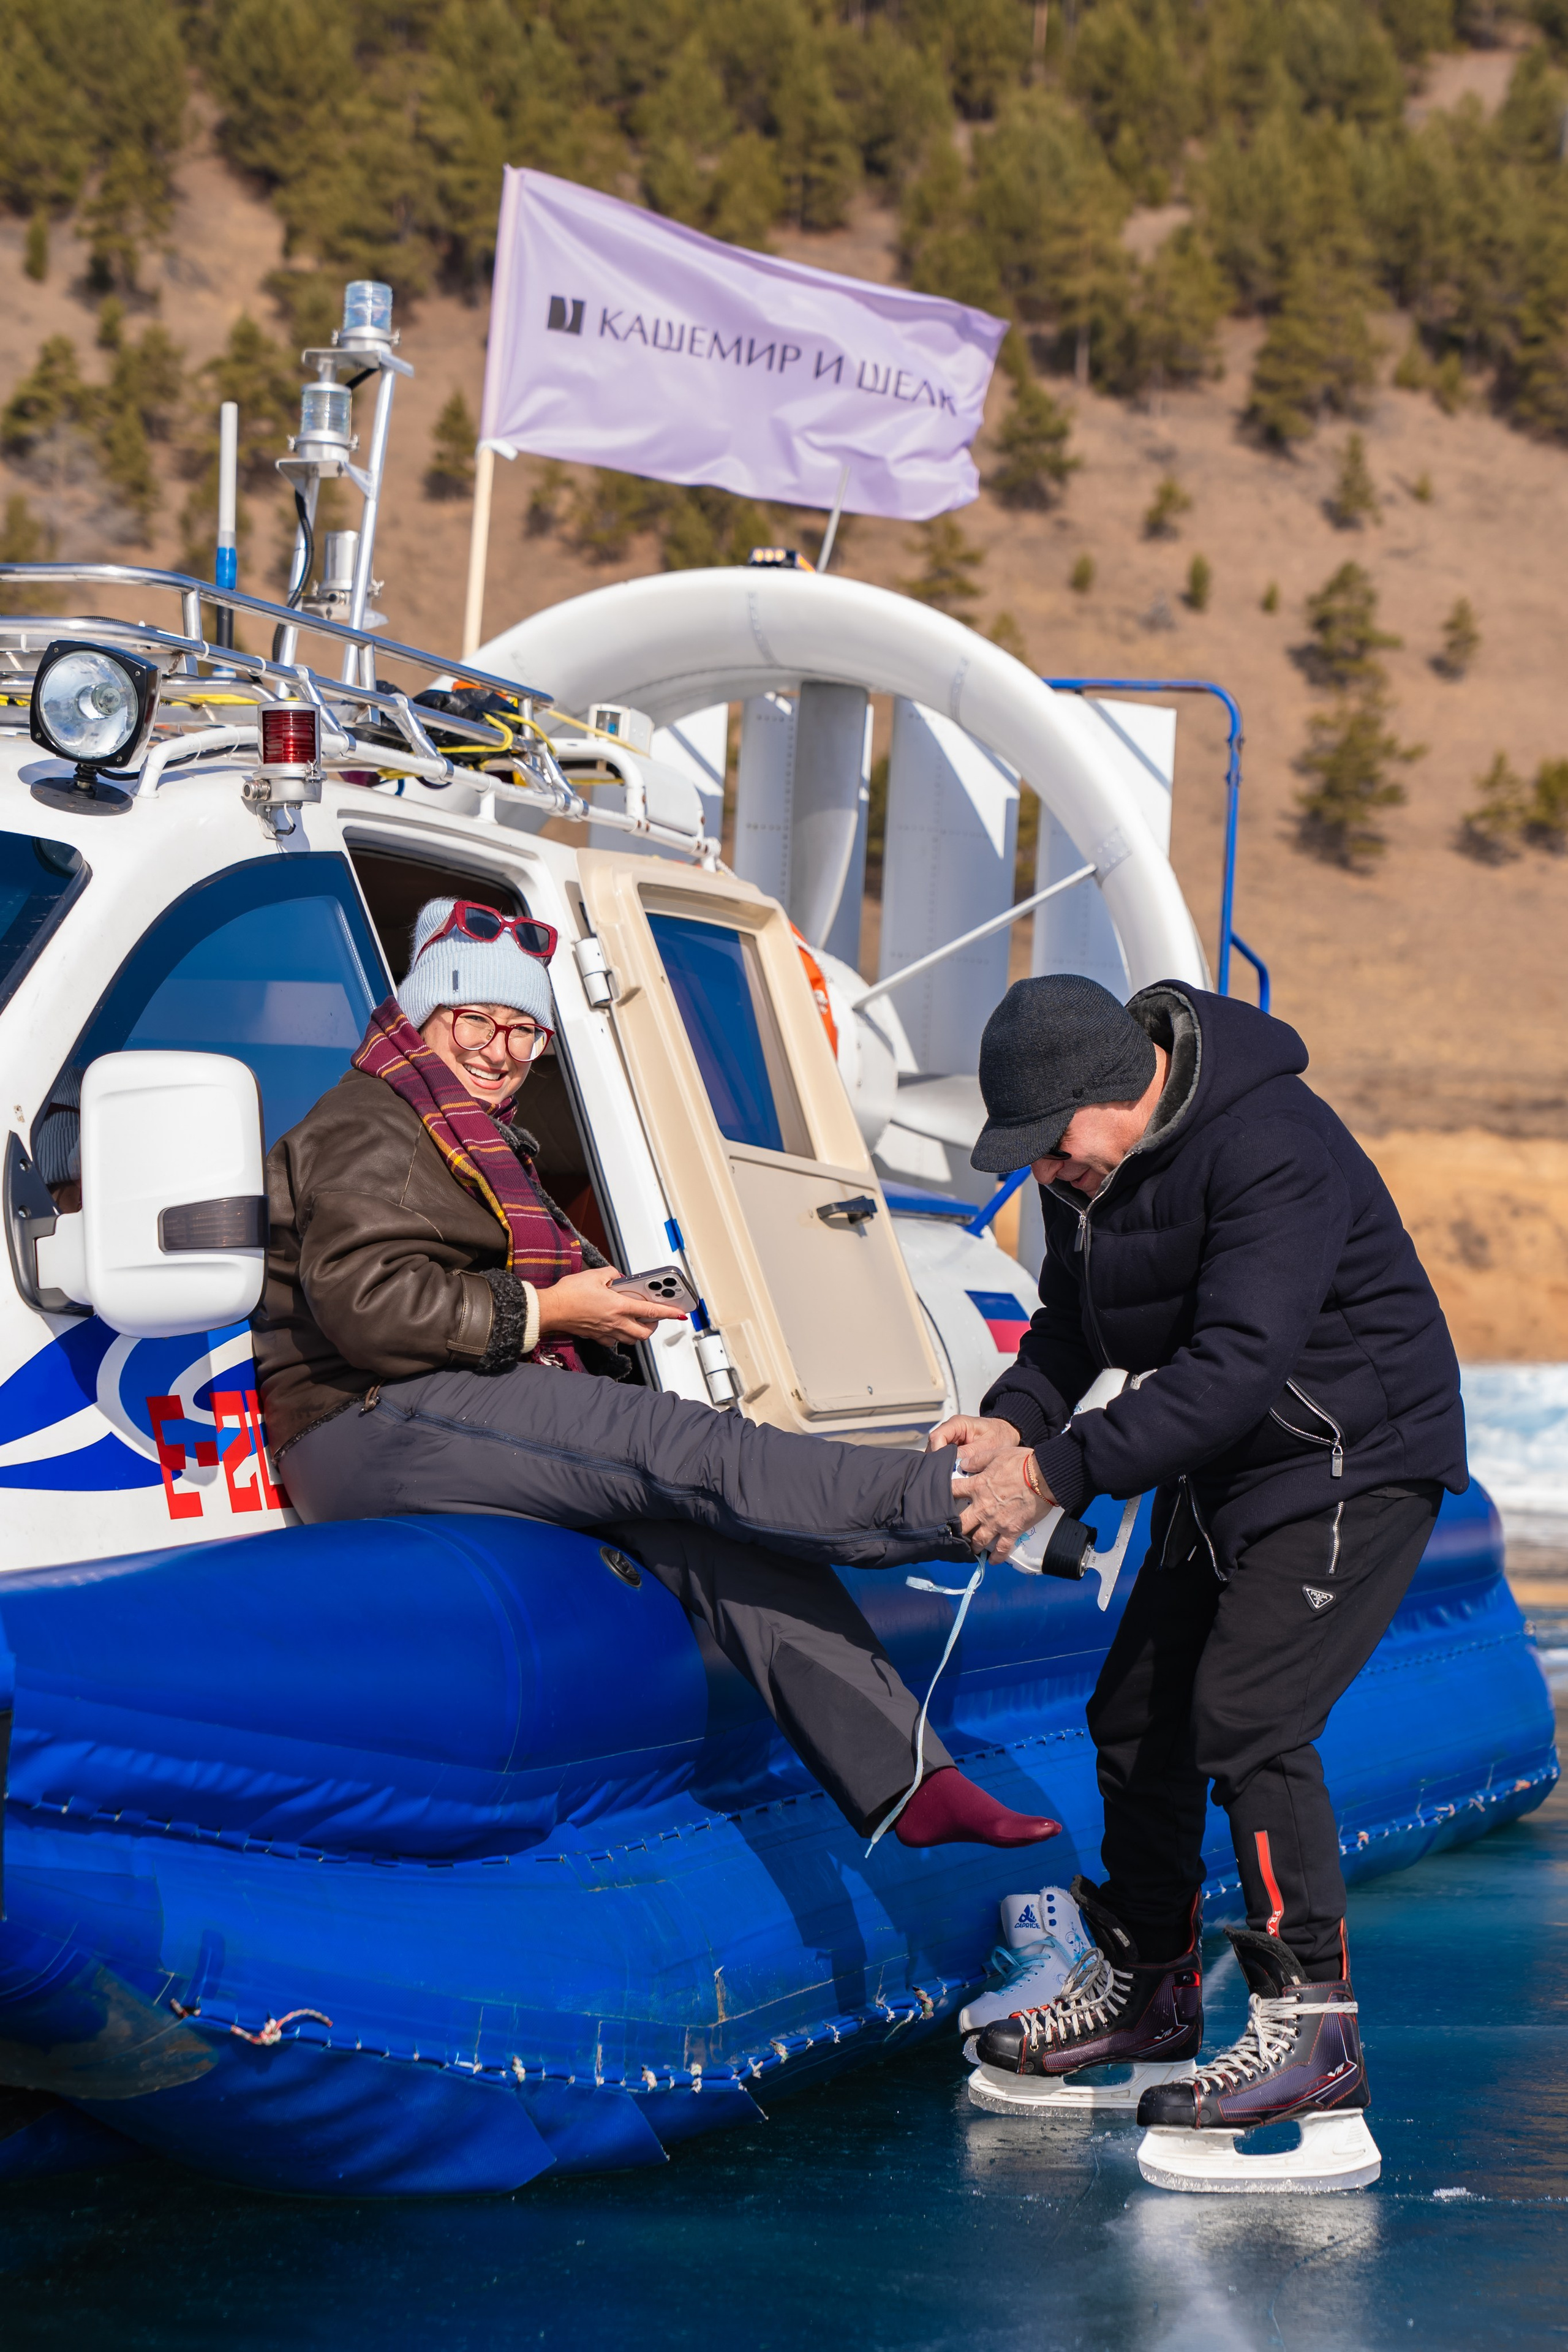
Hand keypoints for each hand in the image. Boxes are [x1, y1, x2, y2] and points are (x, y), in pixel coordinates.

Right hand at [535, 1266, 689, 1345]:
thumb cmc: (570, 1293)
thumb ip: (612, 1274)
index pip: (651, 1311)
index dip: (669, 1313)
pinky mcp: (595, 1337)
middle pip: (644, 1332)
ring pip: (631, 1339)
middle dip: (654, 1326)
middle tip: (654, 1317)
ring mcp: (606, 1332)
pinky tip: (615, 1326)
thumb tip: (618, 1277)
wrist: (551, 1309)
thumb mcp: (594, 1274)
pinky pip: (614, 1341)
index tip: (680, 1314)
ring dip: (638, 1332)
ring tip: (636, 1321)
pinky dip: (619, 1335)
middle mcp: (615, 1322)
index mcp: (618, 1306)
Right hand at [929, 1413, 1026, 1473]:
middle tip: (949, 1475)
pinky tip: (955, 1473)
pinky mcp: (953, 1448)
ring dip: (944, 1464)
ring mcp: (950, 1439)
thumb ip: (969, 1454)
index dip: (938, 1452)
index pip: (937, 1437)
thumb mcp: (987, 1446)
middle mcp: (950, 1430)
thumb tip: (954, 1465)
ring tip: (953, 1475)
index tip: (944, 1466)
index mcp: (957, 1424)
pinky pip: (944, 1458)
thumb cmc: (999, 1435)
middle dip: (940, 1461)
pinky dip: (949, 1466)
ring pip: (937, 1453)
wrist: (1006, 1434)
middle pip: (934, 1446)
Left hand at [952, 1445, 1055, 1561]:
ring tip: (969, 1549)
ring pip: (978, 1540)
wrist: (1043, 1477)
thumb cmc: (1021, 1462)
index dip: (945, 1494)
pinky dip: (996, 1557)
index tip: (940, 1498)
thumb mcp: (995, 1454)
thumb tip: (963, 1464)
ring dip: (972, 1546)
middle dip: (955, 1528)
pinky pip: (1002, 1549)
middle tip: (952, 1532)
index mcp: (977, 1487)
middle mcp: (982, 1508)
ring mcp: (997, 1522)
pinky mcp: (1012, 1531)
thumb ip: (977, 1460)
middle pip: (961, 1522)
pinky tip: (992, 1562)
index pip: (953, 1491)